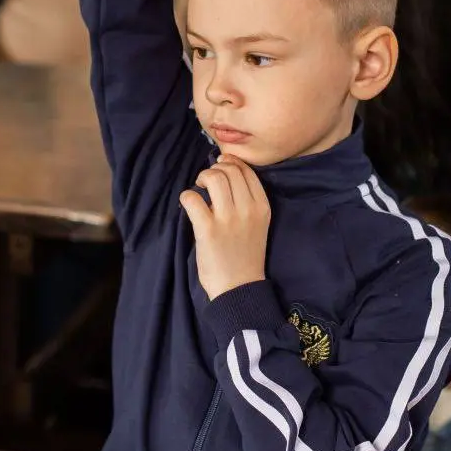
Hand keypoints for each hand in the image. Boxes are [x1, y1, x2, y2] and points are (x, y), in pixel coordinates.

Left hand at [179, 155, 270, 300]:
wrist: (238, 287)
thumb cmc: (245, 255)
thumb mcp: (258, 224)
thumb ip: (247, 200)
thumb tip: (225, 171)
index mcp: (262, 207)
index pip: (247, 171)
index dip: (231, 162)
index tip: (221, 166)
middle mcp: (248, 210)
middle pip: (230, 171)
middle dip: (215, 170)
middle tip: (207, 181)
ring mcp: (228, 219)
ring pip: (214, 178)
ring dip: (202, 178)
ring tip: (200, 188)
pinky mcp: (208, 230)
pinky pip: (192, 198)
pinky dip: (187, 196)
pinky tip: (189, 204)